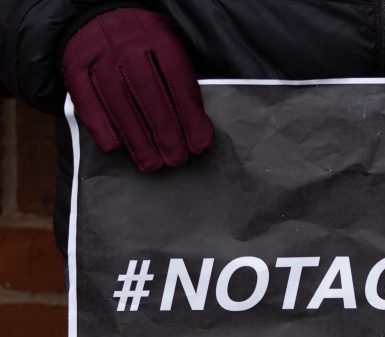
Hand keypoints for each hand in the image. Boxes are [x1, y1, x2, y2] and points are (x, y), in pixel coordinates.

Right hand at [61, 8, 213, 171]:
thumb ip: (181, 81)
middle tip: (176, 159)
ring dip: (136, 138)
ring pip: (119, 103)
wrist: (97, 14)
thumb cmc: (142, 41)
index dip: (189, 116)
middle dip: (165, 132)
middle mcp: (126, 46)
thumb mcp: (169, 48)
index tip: (199, 144)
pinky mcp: (74, 67)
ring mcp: (98, 57)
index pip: (176, 82)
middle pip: (148, 95)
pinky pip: (86, 100)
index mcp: (157, 39)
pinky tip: (115, 147)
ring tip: (151, 163)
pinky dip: (100, 126)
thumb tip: (198, 127)